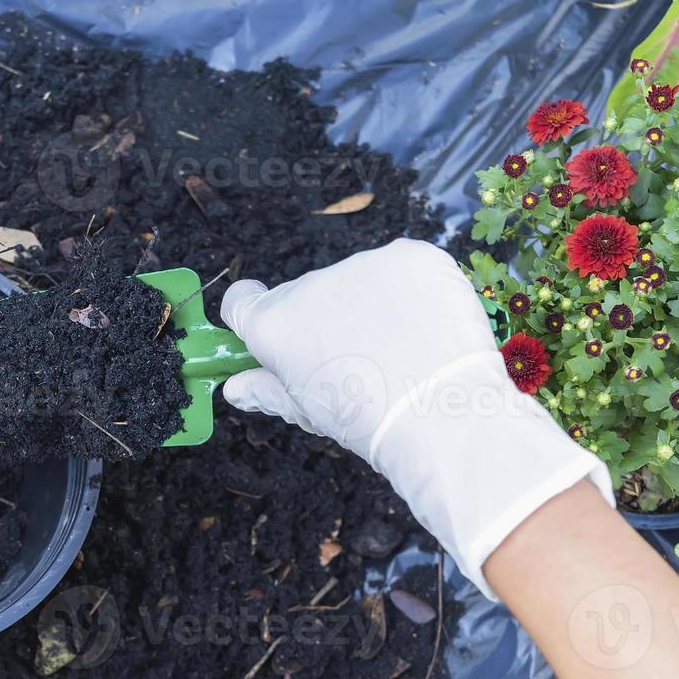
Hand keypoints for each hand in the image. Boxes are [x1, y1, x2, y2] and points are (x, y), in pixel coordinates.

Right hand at [220, 238, 612, 595]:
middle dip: (324, 318)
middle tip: (357, 360)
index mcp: (273, 324)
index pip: (242, 300)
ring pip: (357, 280)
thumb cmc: (369, 422)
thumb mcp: (309, 413)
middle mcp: (310, 285)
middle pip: (306, 293)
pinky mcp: (411, 255)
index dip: (255, 317)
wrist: (442, 414)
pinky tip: (424, 327)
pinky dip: (412, 290)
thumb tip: (236, 387)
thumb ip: (267, 390)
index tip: (280, 336)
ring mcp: (363, 264)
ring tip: (400, 348)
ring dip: (370, 303)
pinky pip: (402, 268)